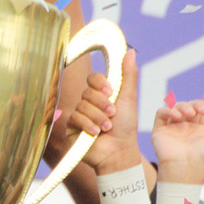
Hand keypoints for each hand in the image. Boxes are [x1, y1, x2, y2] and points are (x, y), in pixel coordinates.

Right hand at [70, 49, 139, 171]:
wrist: (118, 152)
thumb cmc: (125, 128)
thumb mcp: (128, 99)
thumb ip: (129, 75)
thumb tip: (131, 51)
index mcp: (102, 94)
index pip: (92, 78)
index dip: (99, 83)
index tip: (110, 91)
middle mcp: (89, 103)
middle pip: (87, 92)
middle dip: (102, 104)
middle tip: (112, 114)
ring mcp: (79, 115)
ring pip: (82, 106)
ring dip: (98, 117)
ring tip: (107, 127)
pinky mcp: (71, 127)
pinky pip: (75, 118)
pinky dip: (88, 125)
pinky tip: (96, 133)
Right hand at [152, 95, 203, 179]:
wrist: (186, 166)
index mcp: (201, 130)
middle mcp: (186, 128)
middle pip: (191, 106)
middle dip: (198, 103)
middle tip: (203, 109)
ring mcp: (173, 128)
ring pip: (176, 107)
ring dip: (184, 105)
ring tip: (190, 114)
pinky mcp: (160, 130)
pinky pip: (161, 113)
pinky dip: (168, 110)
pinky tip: (177, 116)